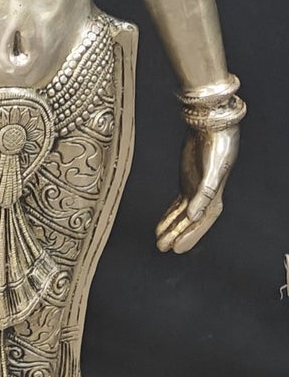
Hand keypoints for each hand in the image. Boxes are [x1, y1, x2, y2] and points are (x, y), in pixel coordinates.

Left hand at [156, 122, 237, 252]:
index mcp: (213, 198)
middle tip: (162, 247)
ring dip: (171, 228)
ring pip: (182, 215)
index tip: (175, 248)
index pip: (199, 224)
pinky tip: (162, 224)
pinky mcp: (188, 183)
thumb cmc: (216, 148)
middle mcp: (204, 198)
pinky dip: (170, 215)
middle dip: (176, 235)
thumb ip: (204, 195)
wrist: (210, 128)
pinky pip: (178, 205)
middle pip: (189, 223)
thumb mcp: (212, 172)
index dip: (189, 237)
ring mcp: (195, 191)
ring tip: (160, 240)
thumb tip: (194, 216)